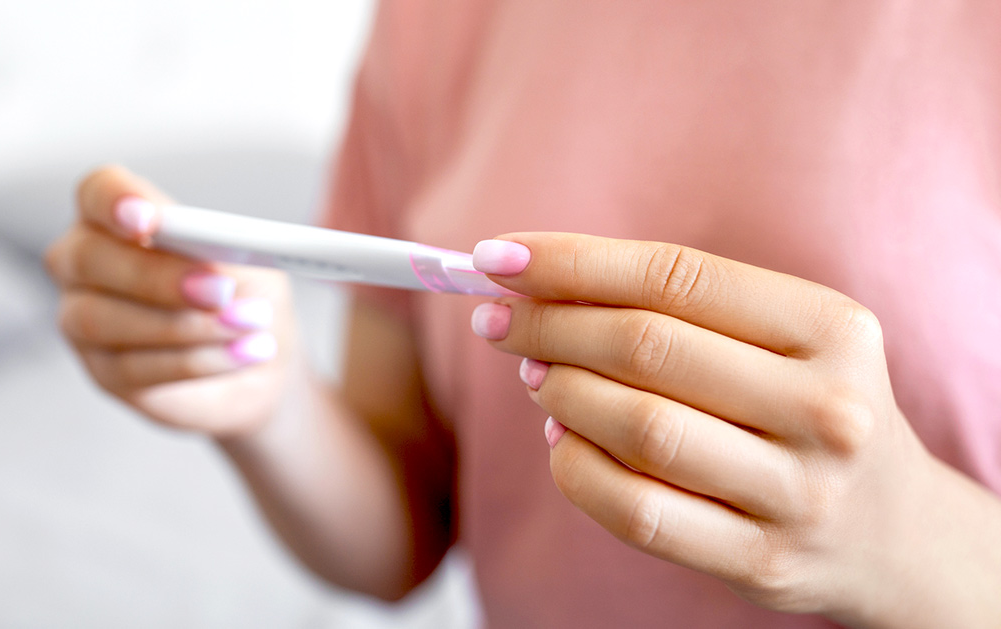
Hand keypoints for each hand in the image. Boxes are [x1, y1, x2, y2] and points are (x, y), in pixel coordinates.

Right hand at [44, 166, 294, 436]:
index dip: (115, 201)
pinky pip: (133, 368)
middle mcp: (84, 264)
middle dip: (157, 277)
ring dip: (184, 326)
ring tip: (245, 327)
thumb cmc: (242, 295)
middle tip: (220, 291)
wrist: (256, 358)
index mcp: (117, 217)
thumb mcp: (249, 263)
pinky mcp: (104, 372)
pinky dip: (194, 362)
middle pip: (89, 258)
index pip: (97, 192)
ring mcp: (83, 320)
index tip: (149, 219)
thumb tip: (222, 246)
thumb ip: (226, 249)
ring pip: (103, 320)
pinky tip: (237, 355)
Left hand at [468, 233, 977, 624]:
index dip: (573, 262)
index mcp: (831, 327)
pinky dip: (577, 469)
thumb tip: (536, 285)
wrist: (890, 532)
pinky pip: (636, 511)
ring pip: (638, 427)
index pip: (674, 276)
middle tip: (498, 319)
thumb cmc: (806, 408)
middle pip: (646, 346)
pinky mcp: (762, 561)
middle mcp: (827, 407)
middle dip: (549, 324)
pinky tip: (562, 442)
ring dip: (559, 392)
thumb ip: (677, 306)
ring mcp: (798, 491)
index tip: (499, 254)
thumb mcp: (780, 339)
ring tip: (532, 375)